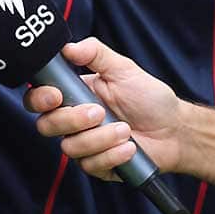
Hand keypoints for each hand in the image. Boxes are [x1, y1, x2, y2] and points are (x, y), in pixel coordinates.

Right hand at [25, 38, 185, 180]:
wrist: (175, 129)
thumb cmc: (149, 98)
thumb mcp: (124, 69)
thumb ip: (95, 53)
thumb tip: (68, 47)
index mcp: (74, 95)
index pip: (39, 99)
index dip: (39, 99)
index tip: (56, 95)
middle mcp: (73, 122)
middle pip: (45, 126)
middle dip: (71, 120)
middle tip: (99, 112)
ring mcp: (84, 145)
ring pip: (70, 148)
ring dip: (100, 138)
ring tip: (125, 129)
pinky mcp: (97, 166)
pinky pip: (91, 166)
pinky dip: (112, 155)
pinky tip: (130, 147)